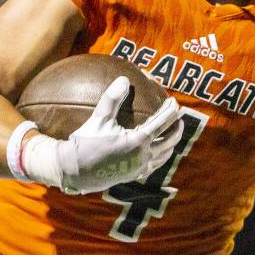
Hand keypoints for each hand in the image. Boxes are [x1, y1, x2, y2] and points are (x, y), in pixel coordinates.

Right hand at [25, 77, 182, 193]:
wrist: (75, 171)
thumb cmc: (86, 143)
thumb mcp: (99, 118)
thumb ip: (112, 98)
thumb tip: (124, 79)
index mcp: (138, 142)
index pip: (162, 123)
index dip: (171, 110)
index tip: (173, 101)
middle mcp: (143, 157)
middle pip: (170, 140)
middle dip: (177, 127)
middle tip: (179, 116)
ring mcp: (140, 168)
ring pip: (165, 155)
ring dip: (172, 142)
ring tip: (173, 132)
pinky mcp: (134, 175)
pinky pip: (155, 165)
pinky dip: (161, 155)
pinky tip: (158, 150)